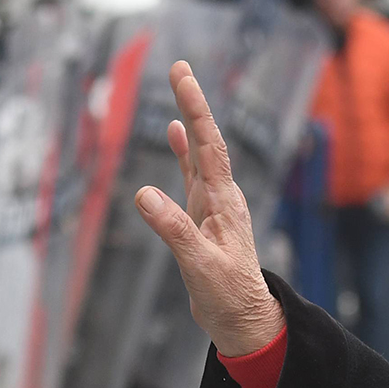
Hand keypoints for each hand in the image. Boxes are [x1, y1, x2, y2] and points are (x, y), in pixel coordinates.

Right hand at [135, 61, 286, 357]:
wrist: (244, 319)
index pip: (209, 145)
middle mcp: (221, 196)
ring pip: (200, 154)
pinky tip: (175, 135)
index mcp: (223, 202)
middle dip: (193, 103)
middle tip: (179, 68)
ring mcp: (214, 205)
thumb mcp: (198, 263)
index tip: (182, 76)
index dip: (195, 109)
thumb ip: (173, 229)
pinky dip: (183, 153)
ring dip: (190, 122)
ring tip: (180, 90)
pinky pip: (192, 175)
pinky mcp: (204, 217)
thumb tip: (144, 194)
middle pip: (207, 140)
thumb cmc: (227, 295)